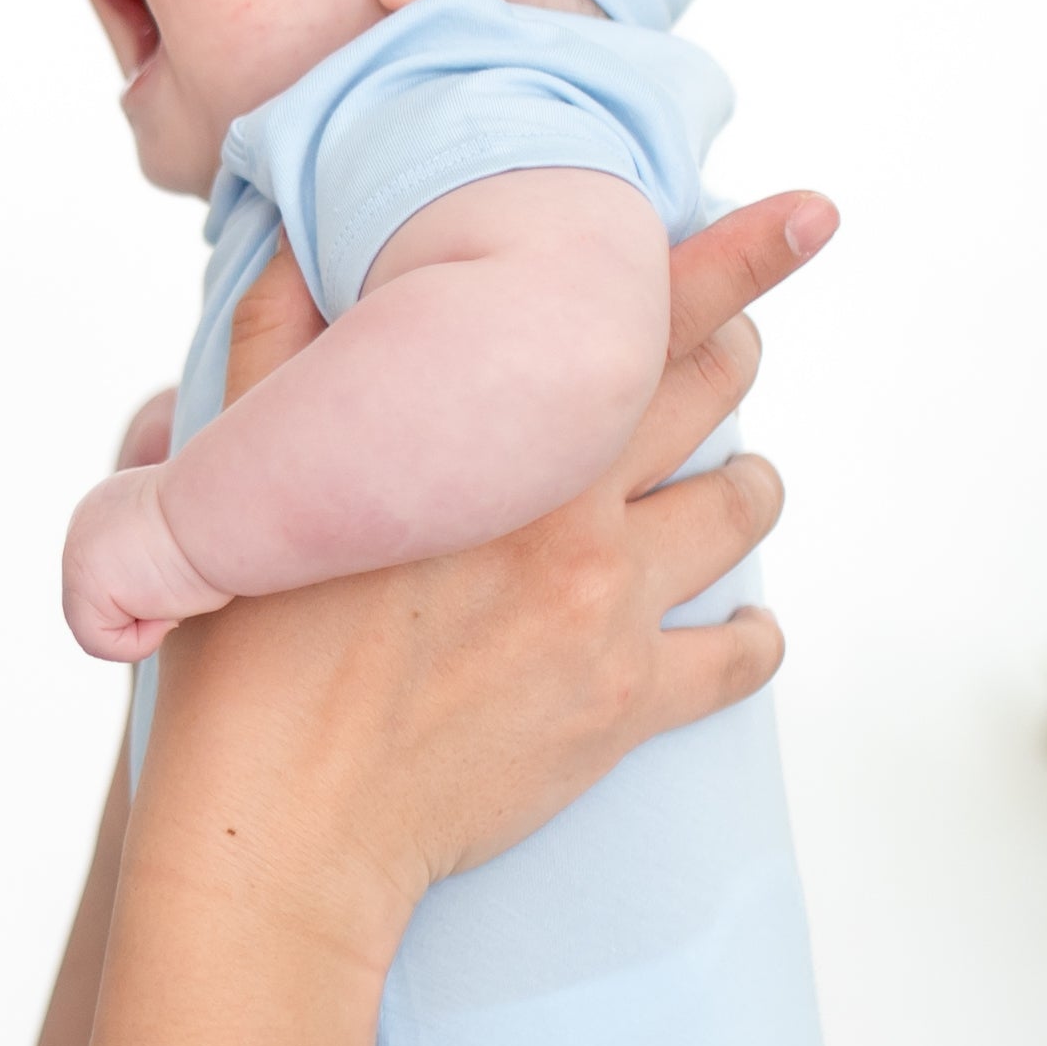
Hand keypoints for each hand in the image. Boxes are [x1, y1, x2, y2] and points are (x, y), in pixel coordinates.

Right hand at [55, 189, 835, 1045]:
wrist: (285, 831)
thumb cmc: (246, 664)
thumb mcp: (238, 482)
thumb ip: (274, 349)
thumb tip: (296, 248)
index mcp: (497, 442)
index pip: (646, 310)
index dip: (741, 253)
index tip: (808, 215)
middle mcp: (577, 513)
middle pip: (711, 394)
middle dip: (726, 356)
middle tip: (719, 349)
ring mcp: (612, 615)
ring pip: (740, 510)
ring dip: (744, 485)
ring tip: (725, 484)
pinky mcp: (624, 710)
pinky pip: (739, 657)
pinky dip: (752, 637)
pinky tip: (739, 631)